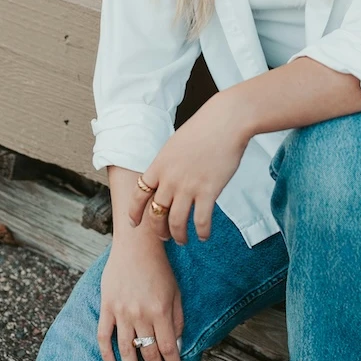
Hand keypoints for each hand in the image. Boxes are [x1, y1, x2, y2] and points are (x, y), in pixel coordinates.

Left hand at [128, 92, 252, 244]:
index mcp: (159, 165)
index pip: (138, 195)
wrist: (226, 121)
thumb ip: (169, 163)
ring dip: (178, 235)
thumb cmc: (204, 128)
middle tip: (164, 237)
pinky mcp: (208, 191)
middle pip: (156, 214)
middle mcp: (169, 179)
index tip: (135, 223)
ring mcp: (188, 186)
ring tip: (183, 240)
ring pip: (176, 222)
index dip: (134, 212)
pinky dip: (201, 232)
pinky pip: (201, 221)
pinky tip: (204, 235)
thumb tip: (167, 176)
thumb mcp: (176, 143)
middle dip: (159, 230)